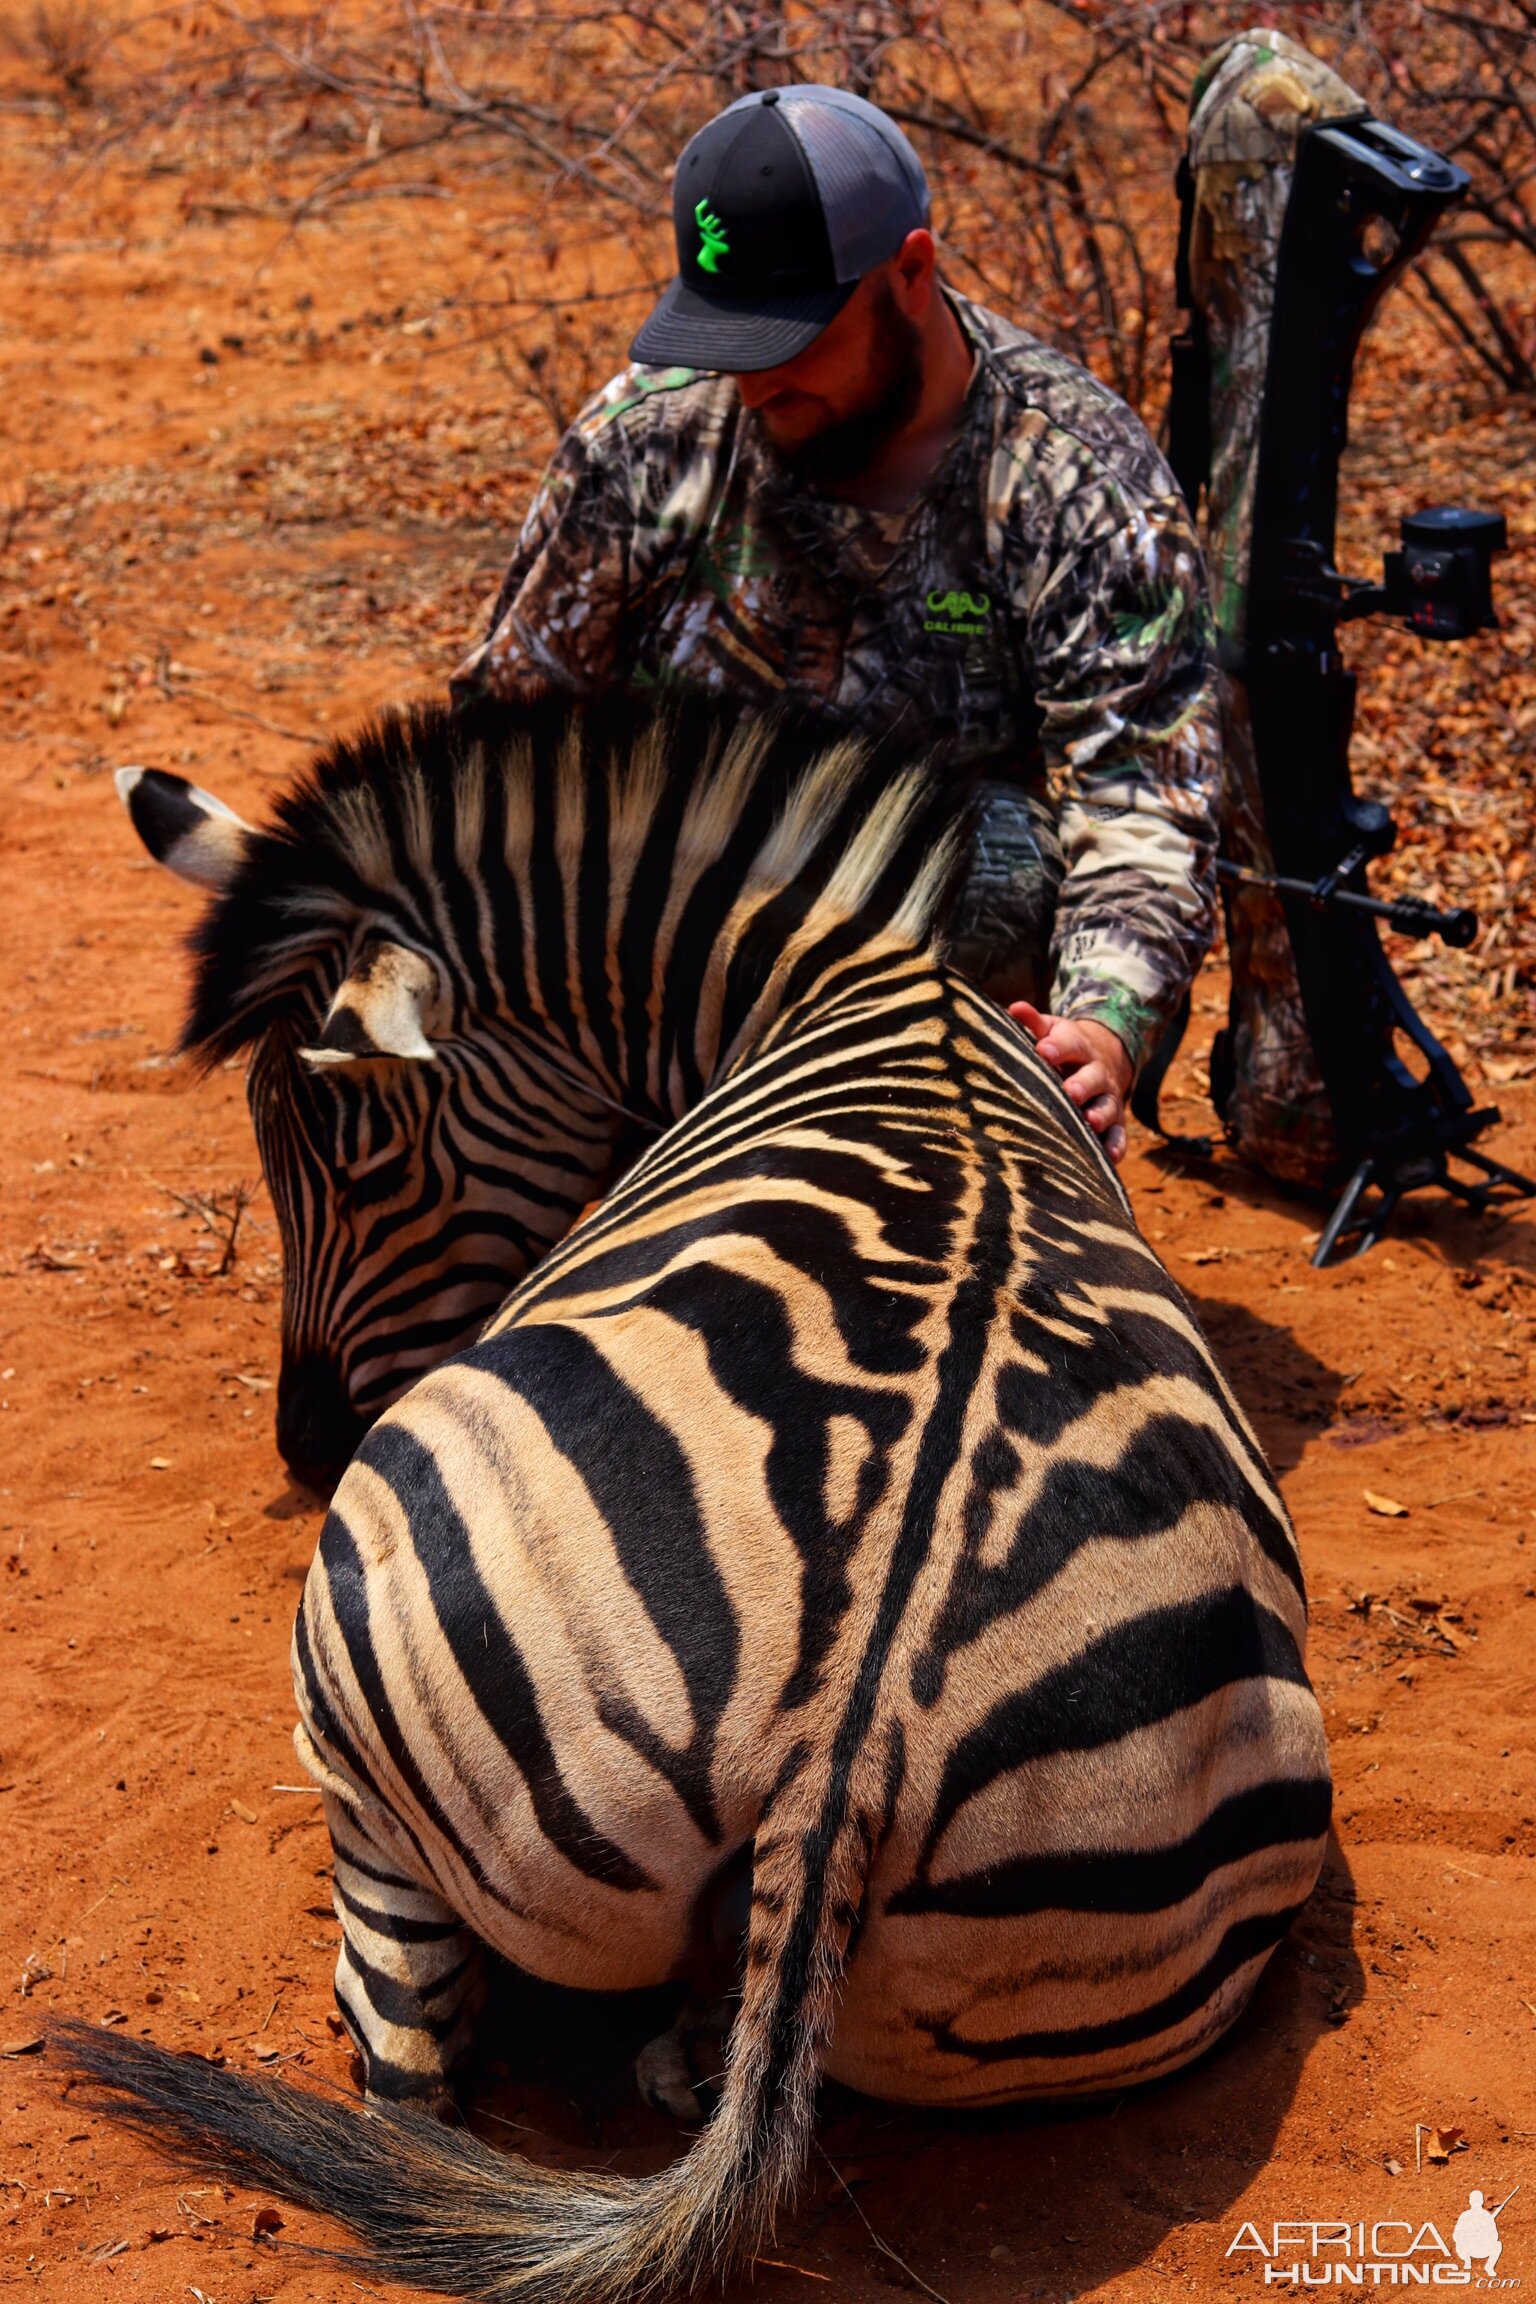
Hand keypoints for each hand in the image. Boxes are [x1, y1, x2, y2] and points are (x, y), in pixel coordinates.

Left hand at [1007, 1002, 1132, 1165]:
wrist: (1105, 1056)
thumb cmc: (1065, 1047)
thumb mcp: (1052, 1029)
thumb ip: (1034, 1022)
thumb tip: (1014, 1008)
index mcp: (1079, 1047)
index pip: (1070, 1044)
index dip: (1057, 1047)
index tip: (1043, 1050)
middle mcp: (1097, 1072)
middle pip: (1092, 1078)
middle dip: (1082, 1085)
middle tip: (1070, 1092)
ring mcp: (1108, 1097)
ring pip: (1107, 1107)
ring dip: (1100, 1115)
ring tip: (1091, 1122)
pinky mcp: (1115, 1121)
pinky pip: (1119, 1134)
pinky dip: (1116, 1146)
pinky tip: (1110, 1158)